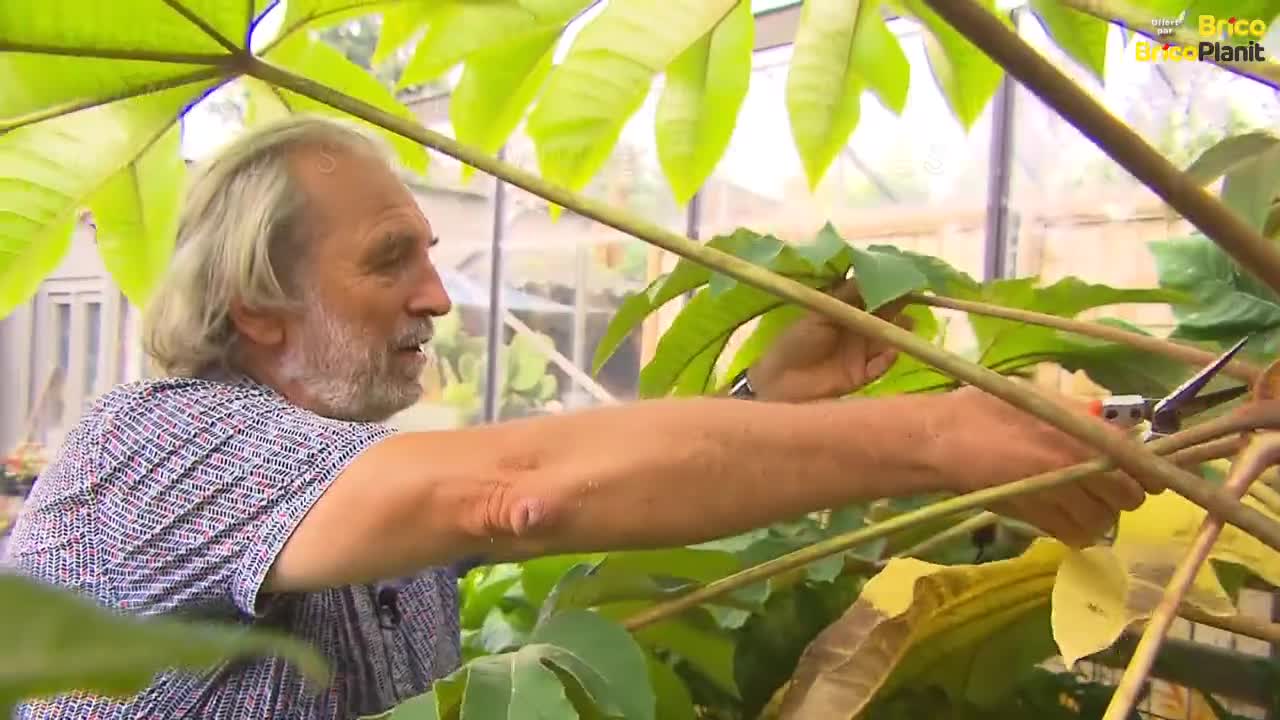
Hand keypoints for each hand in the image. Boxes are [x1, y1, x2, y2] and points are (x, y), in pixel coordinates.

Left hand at [747, 278, 913, 402]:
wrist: (779, 380)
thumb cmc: (794, 342)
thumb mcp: (817, 314)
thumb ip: (843, 297)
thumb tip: (868, 274)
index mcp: (846, 313)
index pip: (873, 298)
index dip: (888, 290)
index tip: (905, 279)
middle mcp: (857, 332)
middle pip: (885, 318)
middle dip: (899, 309)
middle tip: (915, 300)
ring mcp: (861, 354)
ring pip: (887, 341)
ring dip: (899, 334)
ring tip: (910, 325)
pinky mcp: (861, 376)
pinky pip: (880, 366)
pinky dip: (888, 359)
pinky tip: (891, 350)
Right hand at [931, 385, 1159, 547]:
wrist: (943, 440)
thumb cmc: (987, 408)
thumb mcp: (1039, 397)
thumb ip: (1082, 413)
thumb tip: (1117, 426)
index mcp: (1082, 435)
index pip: (1141, 464)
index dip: (1150, 471)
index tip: (1147, 471)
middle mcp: (1077, 470)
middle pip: (1129, 498)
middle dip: (1123, 492)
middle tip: (1106, 481)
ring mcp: (1057, 498)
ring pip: (1104, 521)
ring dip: (1100, 513)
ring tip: (1082, 499)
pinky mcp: (1037, 520)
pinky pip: (1075, 536)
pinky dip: (1077, 530)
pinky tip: (1064, 515)